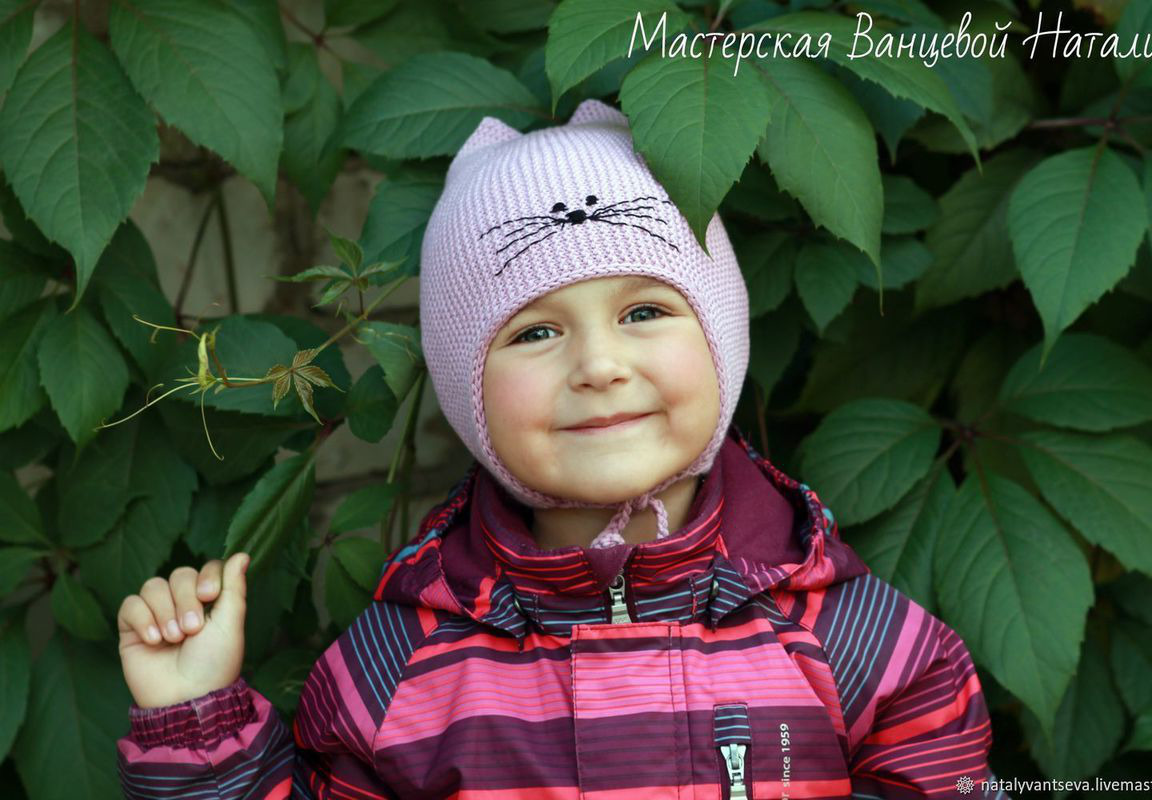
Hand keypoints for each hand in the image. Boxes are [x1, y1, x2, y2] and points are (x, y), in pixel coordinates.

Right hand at [117, 552, 249, 708]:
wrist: (186, 697)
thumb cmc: (214, 663)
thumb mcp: (230, 623)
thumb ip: (234, 587)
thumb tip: (242, 553)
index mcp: (209, 601)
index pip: (205, 568)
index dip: (206, 576)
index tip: (210, 595)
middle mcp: (182, 604)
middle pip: (179, 574)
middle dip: (185, 600)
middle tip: (192, 629)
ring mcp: (156, 615)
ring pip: (153, 586)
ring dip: (165, 611)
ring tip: (174, 638)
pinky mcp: (132, 629)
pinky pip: (130, 604)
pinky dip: (142, 619)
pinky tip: (154, 640)